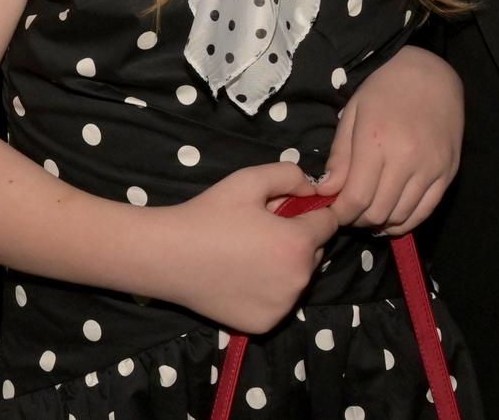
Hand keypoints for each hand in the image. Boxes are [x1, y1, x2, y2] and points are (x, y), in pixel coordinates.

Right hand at [159, 161, 338, 332]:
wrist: (169, 256)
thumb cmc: (209, 215)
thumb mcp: (249, 180)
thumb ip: (290, 174)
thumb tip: (314, 189)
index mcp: (298, 243)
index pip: (329, 223)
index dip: (311, 212)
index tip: (286, 211)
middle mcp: (299, 280)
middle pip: (316, 253)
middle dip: (298, 239)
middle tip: (262, 231)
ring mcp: (283, 307)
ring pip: (299, 279)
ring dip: (285, 266)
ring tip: (250, 254)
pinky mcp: (266, 325)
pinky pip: (280, 302)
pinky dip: (270, 291)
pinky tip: (243, 278)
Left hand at [318, 45, 462, 234]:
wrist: (431, 74)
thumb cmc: (384, 90)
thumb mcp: (353, 114)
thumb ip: (340, 156)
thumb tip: (327, 191)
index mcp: (376, 141)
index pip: (356, 198)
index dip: (341, 213)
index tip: (332, 212)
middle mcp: (407, 158)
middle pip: (378, 212)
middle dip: (358, 220)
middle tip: (349, 212)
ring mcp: (431, 168)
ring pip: (402, 217)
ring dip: (380, 223)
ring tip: (369, 213)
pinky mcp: (449, 173)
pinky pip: (426, 211)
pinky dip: (406, 221)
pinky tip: (392, 216)